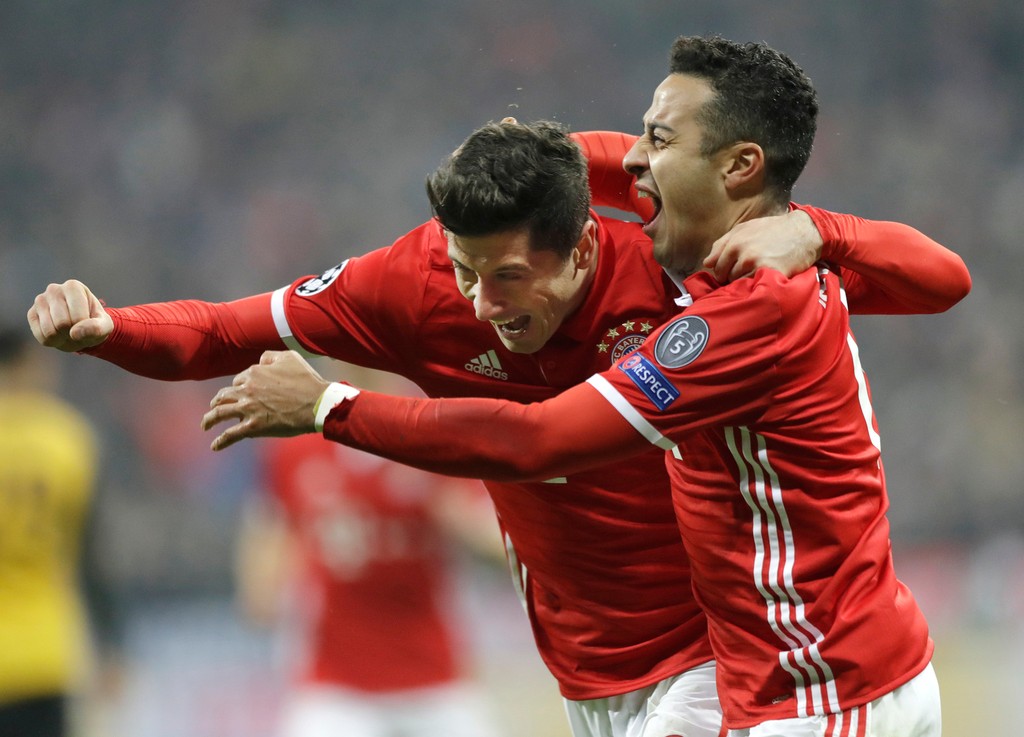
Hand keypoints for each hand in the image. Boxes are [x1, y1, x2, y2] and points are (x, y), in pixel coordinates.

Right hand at [27, 279, 113, 351]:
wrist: (81, 328)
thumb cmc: (94, 323)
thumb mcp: (105, 326)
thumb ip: (97, 328)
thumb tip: (75, 333)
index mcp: (73, 286)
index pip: (78, 318)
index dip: (85, 327)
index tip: (87, 321)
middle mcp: (54, 289)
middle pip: (62, 324)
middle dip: (72, 333)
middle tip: (77, 327)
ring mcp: (40, 301)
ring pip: (50, 331)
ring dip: (62, 338)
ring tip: (68, 329)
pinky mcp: (31, 314)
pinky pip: (41, 336)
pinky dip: (52, 341)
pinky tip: (57, 332)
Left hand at [201, 350, 329, 450]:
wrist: (317, 404)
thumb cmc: (307, 381)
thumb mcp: (290, 358)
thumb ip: (271, 357)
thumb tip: (260, 361)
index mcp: (254, 373)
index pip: (239, 380)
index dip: (240, 387)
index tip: (244, 394)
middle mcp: (247, 390)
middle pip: (223, 396)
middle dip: (217, 401)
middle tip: (214, 407)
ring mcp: (248, 409)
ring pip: (220, 414)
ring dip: (209, 420)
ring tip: (205, 425)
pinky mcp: (253, 427)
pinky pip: (230, 435)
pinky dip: (220, 441)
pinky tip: (214, 446)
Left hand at [704, 210, 823, 281]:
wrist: (804, 232)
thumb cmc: (773, 229)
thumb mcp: (745, 228)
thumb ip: (723, 243)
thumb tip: (707, 263)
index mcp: (734, 242)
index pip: (717, 267)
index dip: (722, 272)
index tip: (730, 273)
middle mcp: (743, 253)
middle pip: (727, 277)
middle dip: (733, 278)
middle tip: (746, 275)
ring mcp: (756, 264)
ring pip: (739, 284)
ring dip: (745, 284)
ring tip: (756, 277)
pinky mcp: (770, 273)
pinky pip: (755, 287)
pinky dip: (757, 287)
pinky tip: (764, 281)